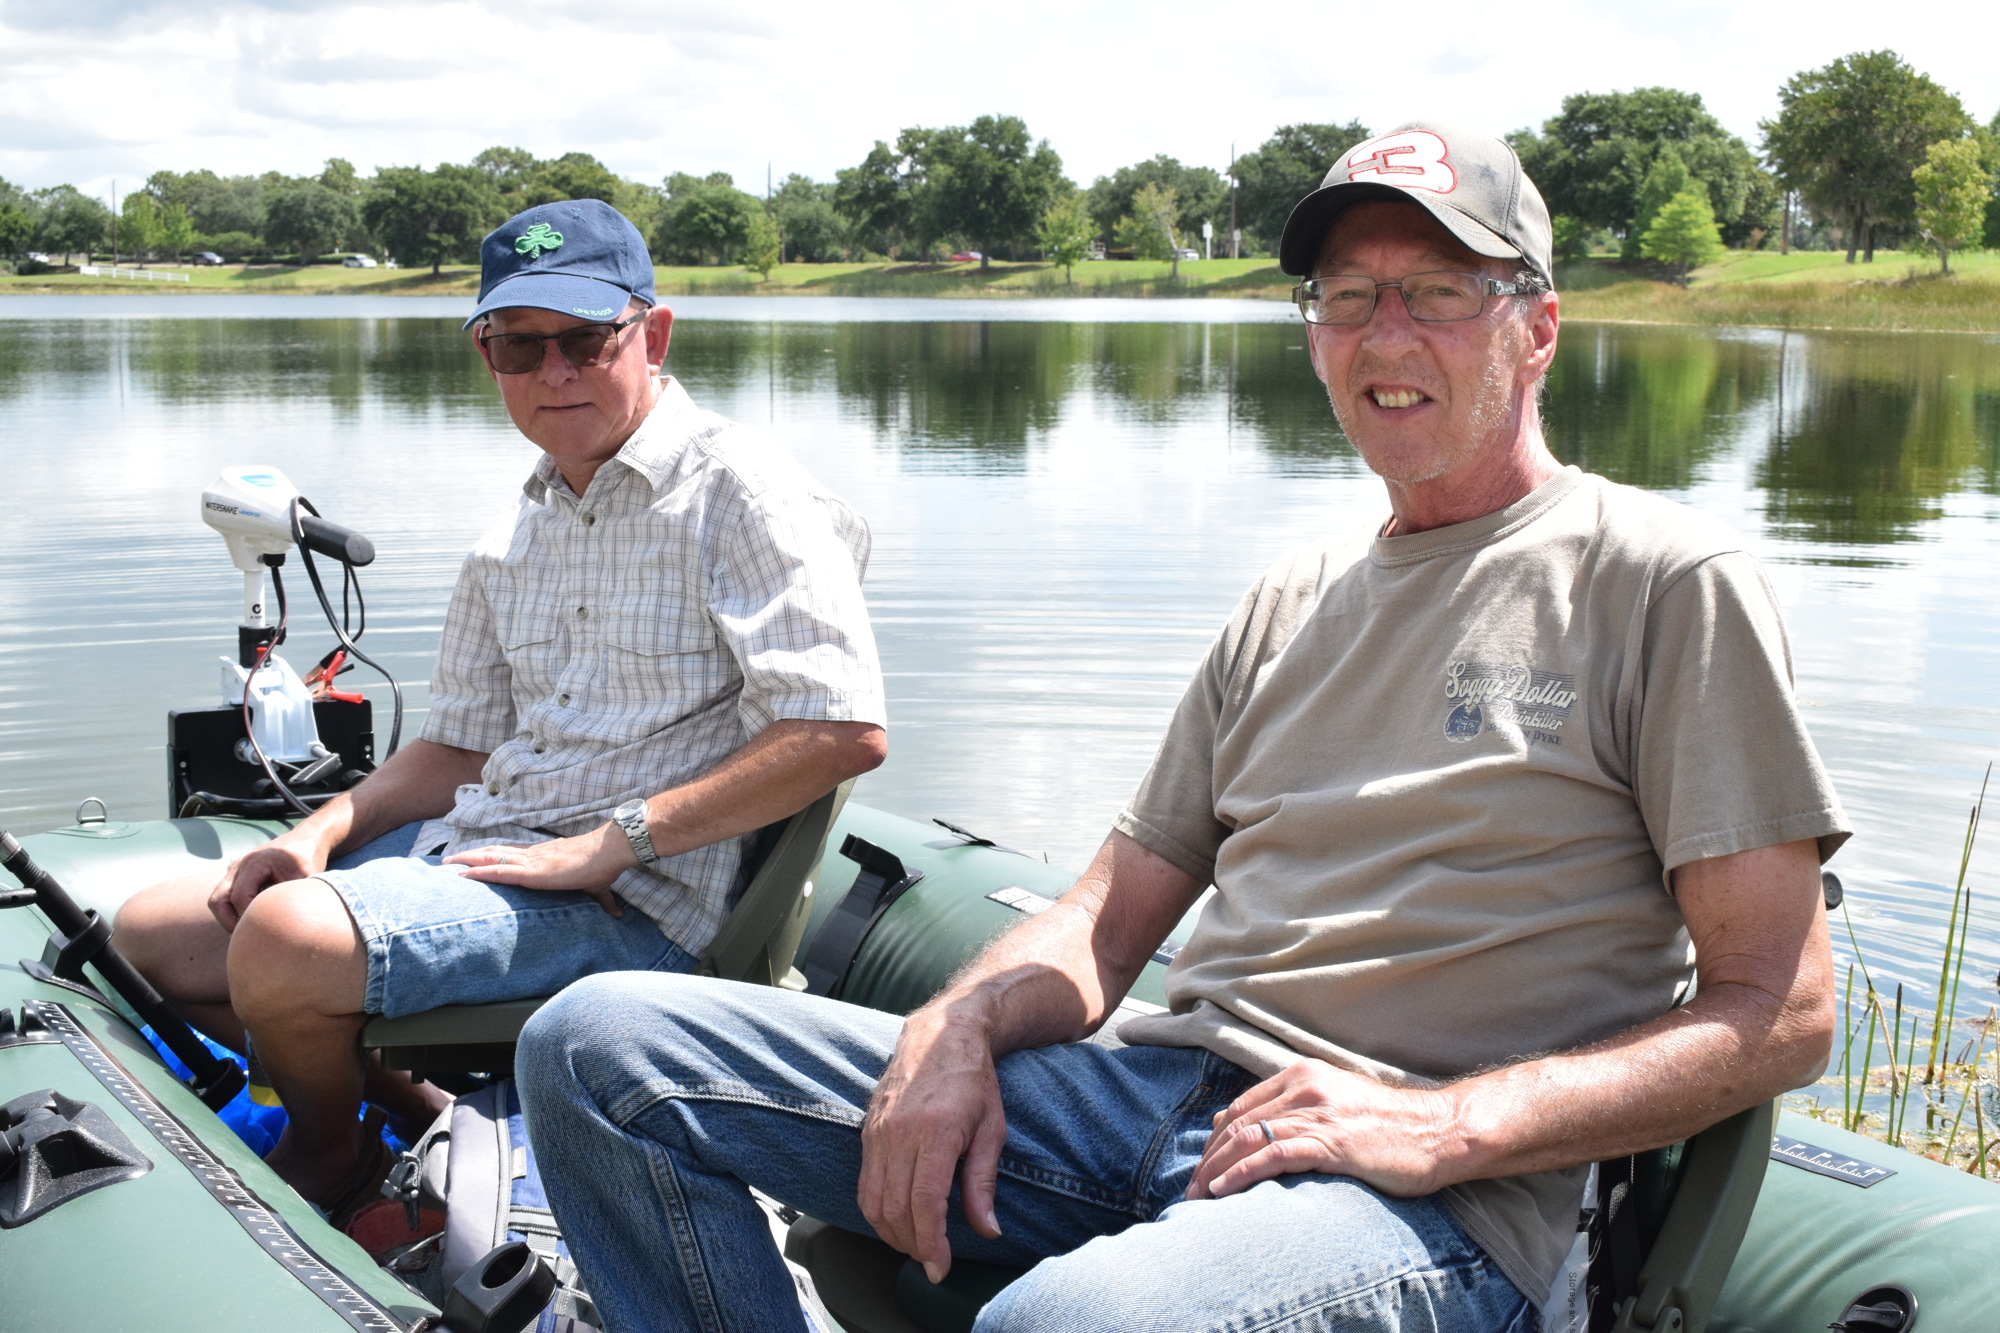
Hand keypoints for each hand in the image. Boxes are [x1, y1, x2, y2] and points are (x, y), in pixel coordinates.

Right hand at [209, 837, 329, 931]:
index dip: (248, 917)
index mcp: (255, 862)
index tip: (264, 928)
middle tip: (250, 935)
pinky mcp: (235, 877)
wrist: (304, 841)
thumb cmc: (306, 859)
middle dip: (229, 922)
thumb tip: (281, 925)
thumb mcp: (305, 878)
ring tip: (251, 927)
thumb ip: (290, 898)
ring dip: (229, 918)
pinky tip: (253, 917)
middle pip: (218, 901)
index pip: (240, 897)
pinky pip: (224, 899)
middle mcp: (239, 866)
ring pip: (217, 901)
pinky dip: (233, 911)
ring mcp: (234, 871)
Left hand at [443, 825, 631, 916]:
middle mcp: (533, 855)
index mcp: (545, 857)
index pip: (512, 854)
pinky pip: (501, 872)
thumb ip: (602, 901)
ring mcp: (531, 862)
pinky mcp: (533, 873)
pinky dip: (481, 872)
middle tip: (449, 860)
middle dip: (471, 856)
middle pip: (495, 853)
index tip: (475, 858)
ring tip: (447, 864)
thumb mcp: (598, 887)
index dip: (492, 855)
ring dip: (468, 861)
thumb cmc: (603, 866)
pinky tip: (465, 873)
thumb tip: (616, 915)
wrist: (609, 852)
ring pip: (492, 859)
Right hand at [857, 1012, 1006, 1282]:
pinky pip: (864, 1184)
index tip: (941, 1268)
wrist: (942, 1033)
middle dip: (913, 1245)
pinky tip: (897, 1221)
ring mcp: (878, 1131)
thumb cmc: (974, 1081)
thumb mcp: (991, 1129)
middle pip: (895, 1209)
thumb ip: (983, 1183)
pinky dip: (877, 1211)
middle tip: (933, 1262)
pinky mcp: (867, 1131)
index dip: (931, 1243)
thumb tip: (988, 1232)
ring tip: (916, 1246)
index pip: (924, 1203)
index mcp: (935, 1131)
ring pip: (872, 1201)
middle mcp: (899, 1132)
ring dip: (891, 1234)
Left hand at [1186, 1059, 1458, 1201]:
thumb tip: (1243, 1124)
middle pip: (1237, 1123)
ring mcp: (1318, 1114)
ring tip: (1197, 1197)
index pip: (1241, 1107)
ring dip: (1216, 1170)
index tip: (1202, 1166)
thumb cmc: (1392, 1124)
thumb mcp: (1337, 1102)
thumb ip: (1295, 1108)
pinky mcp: (1331, 1142)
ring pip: (1247, 1138)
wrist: (1440, 1130)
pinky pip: (1273, 1155)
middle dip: (1208, 1158)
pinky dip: (1242, 1173)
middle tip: (1190, 1189)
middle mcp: (1304, 1089)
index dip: (1214, 1140)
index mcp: (1303, 1076)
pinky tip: (1223, 1190)